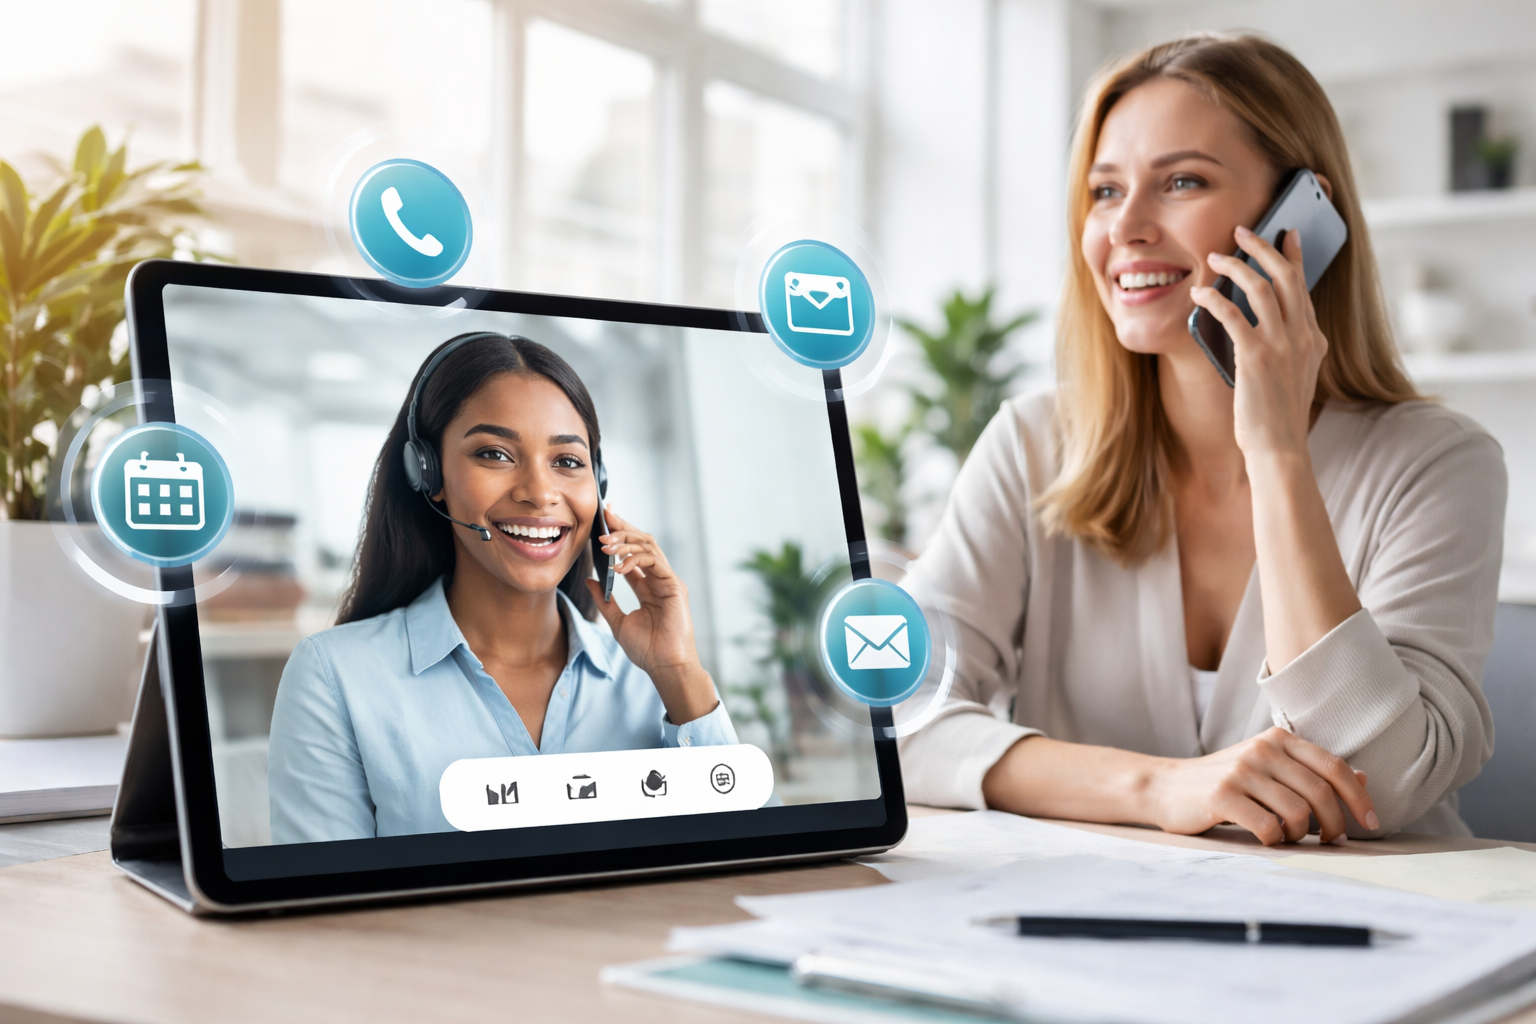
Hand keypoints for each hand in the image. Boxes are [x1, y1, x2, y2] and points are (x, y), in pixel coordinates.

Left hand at [586, 506, 717, 724]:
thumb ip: (605, 600)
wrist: (664, 667)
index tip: (603, 519)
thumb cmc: (647, 650)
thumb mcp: (617, 622)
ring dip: (625, 542)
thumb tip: (590, 580)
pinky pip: (655, 562)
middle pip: (642, 543)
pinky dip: (635, 560)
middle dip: (623, 528)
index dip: (619, 535)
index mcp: (647, 587)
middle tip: (604, 517)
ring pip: (649, 547)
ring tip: (605, 545)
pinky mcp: (674, 586)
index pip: (632, 554)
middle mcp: (659, 580)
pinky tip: (618, 567)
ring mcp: (668, 581)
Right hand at [1147, 727, 1377, 844]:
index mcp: (1277, 739)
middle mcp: (1261, 749)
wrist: (1166, 787)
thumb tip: (1362, 777)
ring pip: (1297, 812)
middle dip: (1336, 824)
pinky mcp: (1221, 795)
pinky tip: (1266, 838)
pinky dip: (1274, 839)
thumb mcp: (1268, 768)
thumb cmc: (1224, 782)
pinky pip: (1267, 826)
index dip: (1359, 797)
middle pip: (1320, 792)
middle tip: (1333, 841)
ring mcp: (1240, 770)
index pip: (1334, 767)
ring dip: (1302, 834)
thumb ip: (1310, 771)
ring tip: (1291, 837)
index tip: (1371, 822)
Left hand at [1191, 226, 1326, 461]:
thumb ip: (1291, 347)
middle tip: (1242, 231)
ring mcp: (1282, 346)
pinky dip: (1213, 300)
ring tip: (1214, 258)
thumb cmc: (1277, 415)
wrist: (1279, 448)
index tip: (1285, 233)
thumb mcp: (1294, 375)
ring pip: (1262, 287)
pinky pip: (1233, 315)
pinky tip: (1198, 295)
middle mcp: (1303, 337)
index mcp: (1313, 339)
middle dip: (1263, 247)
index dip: (1294, 256)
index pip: (1303, 286)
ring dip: (1236, 267)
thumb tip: (1273, 323)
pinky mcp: (1256, 358)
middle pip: (1286, 277)